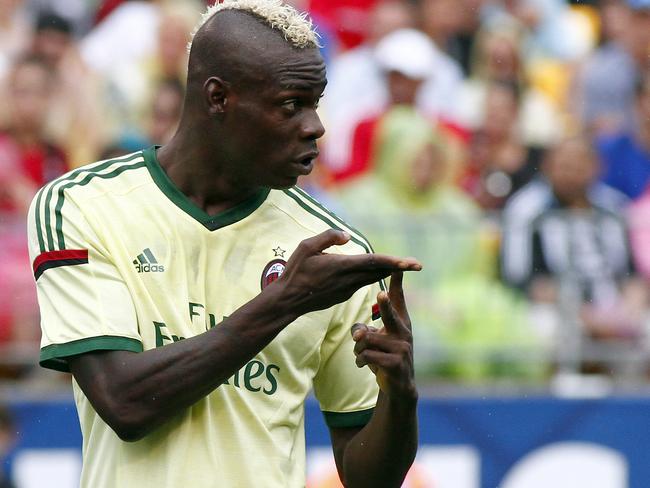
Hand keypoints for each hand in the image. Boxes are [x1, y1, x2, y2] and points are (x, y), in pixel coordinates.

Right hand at [274, 230, 420, 314]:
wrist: (288, 301)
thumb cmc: (295, 272)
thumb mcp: (306, 247)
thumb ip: (328, 237)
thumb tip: (347, 236)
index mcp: (341, 266)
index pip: (374, 262)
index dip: (394, 262)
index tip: (411, 263)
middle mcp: (348, 280)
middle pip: (378, 272)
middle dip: (398, 268)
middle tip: (417, 264)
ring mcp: (346, 290)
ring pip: (371, 278)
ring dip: (386, 271)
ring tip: (402, 266)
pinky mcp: (342, 295)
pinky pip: (361, 283)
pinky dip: (372, 276)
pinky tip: (376, 272)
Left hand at [351, 272, 416, 401]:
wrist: (398, 386)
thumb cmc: (384, 355)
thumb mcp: (376, 340)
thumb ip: (365, 331)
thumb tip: (358, 334)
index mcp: (400, 321)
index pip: (399, 298)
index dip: (397, 282)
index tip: (398, 266)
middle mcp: (404, 331)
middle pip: (390, 314)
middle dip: (385, 304)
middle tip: (381, 294)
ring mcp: (401, 347)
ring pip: (366, 340)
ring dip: (358, 349)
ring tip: (363, 355)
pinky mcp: (395, 363)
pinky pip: (366, 355)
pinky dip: (359, 360)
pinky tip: (364, 365)